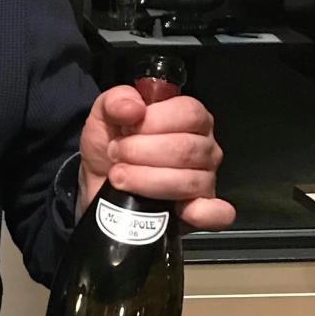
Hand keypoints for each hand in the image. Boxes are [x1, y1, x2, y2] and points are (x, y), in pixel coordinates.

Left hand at [78, 85, 234, 230]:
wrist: (97, 184)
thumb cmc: (109, 146)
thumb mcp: (104, 115)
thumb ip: (116, 101)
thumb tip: (133, 108)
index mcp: (189, 118)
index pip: (189, 114)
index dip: (151, 123)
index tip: (123, 132)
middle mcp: (204, 147)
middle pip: (187, 148)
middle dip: (140, 153)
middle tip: (116, 156)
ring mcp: (206, 180)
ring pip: (189, 180)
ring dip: (145, 180)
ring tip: (120, 178)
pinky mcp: (200, 211)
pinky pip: (217, 214)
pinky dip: (202, 214)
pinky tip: (181, 210)